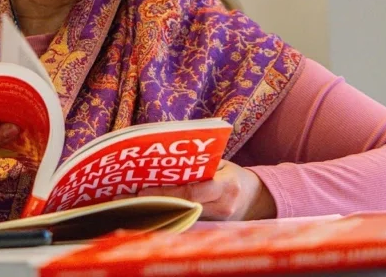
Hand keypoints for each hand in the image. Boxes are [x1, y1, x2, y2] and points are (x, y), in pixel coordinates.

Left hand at [135, 161, 276, 220]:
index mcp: (227, 187)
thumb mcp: (221, 163)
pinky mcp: (210, 228)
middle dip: (155, 203)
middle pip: (182, 207)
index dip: (166, 193)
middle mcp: (223, 207)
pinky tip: (146, 211)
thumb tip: (164, 158)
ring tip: (132, 205)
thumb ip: (199, 163)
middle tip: (129, 199)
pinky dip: (165, 216)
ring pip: (181, 218)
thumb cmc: (233, 174)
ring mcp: (217, 221)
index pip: (193, 192)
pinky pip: (184, 222)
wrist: (256, 197)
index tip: (143, 190)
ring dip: (156, 211)